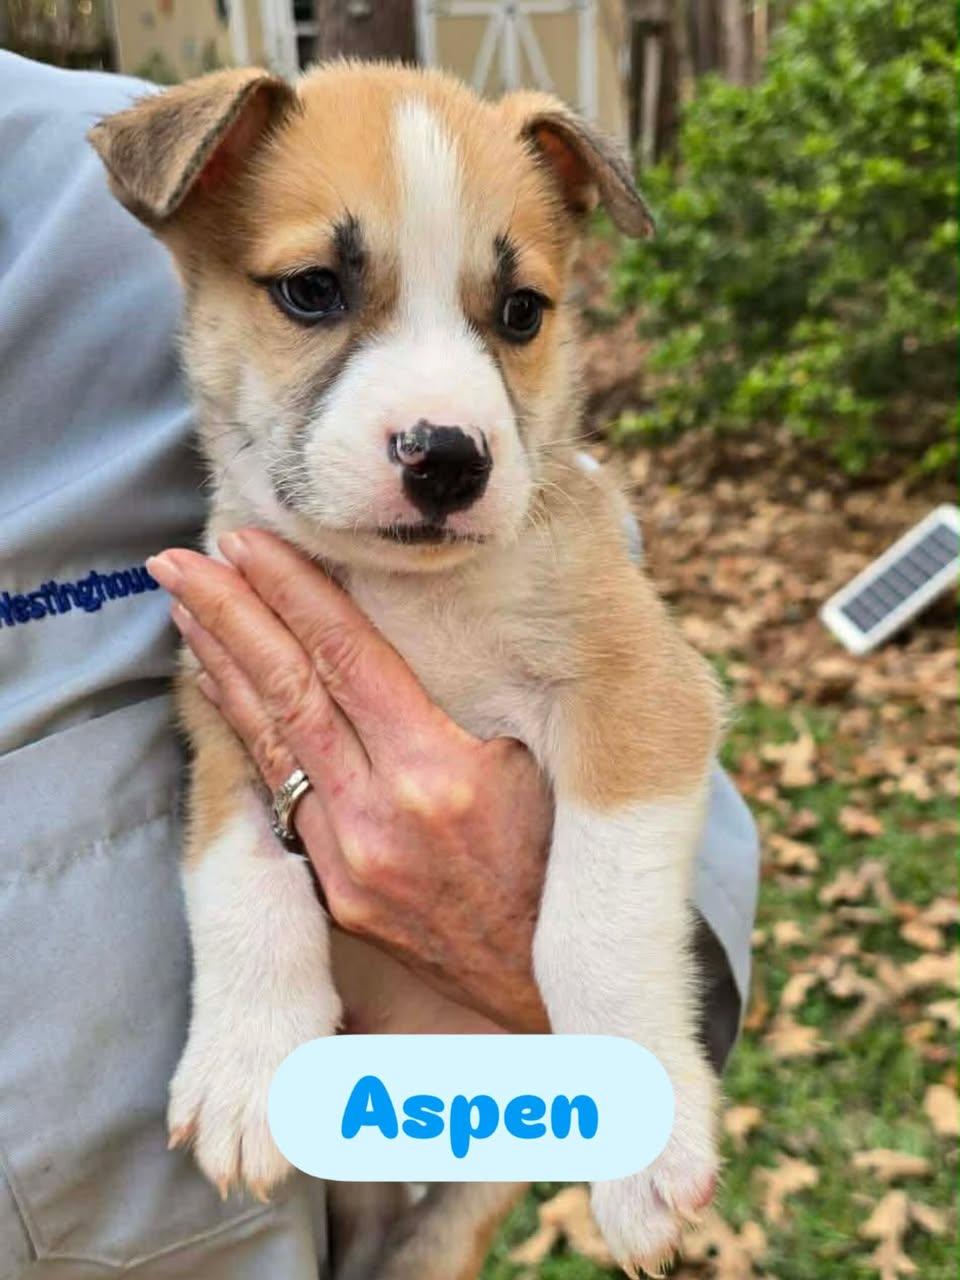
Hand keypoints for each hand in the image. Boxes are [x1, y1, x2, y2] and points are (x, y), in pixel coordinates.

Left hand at [147, 531, 552, 1031]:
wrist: (547, 981)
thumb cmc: (557, 860)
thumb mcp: (532, 766)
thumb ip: (460, 704)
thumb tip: (396, 628)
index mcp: (437, 773)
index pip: (347, 659)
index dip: (292, 593)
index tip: (247, 542)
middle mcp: (378, 815)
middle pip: (289, 691)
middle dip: (230, 615)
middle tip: (178, 560)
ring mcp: (347, 858)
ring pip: (270, 741)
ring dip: (222, 667)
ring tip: (185, 608)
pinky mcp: (334, 889)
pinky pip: (280, 793)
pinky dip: (247, 732)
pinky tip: (222, 689)